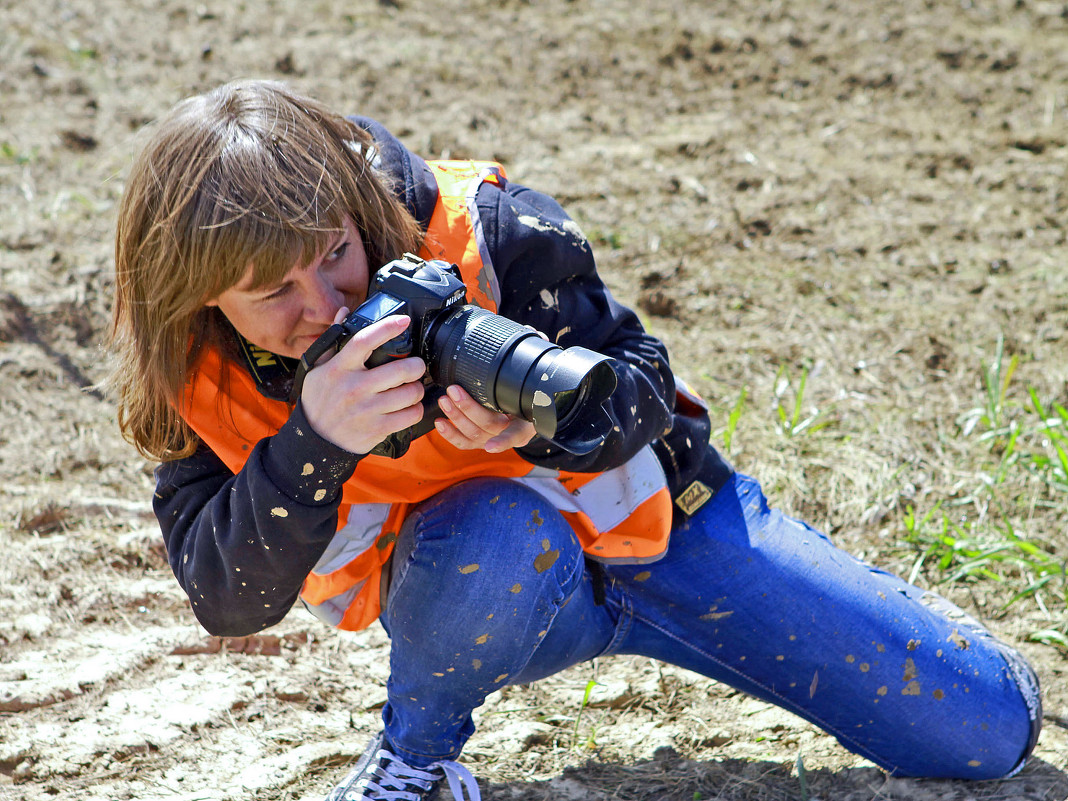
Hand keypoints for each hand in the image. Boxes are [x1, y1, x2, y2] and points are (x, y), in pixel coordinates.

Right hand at [299, 312, 426, 454]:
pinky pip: (410, 415)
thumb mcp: (318, 369)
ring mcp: (366, 410)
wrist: (314, 440)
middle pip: (400, 370)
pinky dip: (416, 409)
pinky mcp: (376, 428)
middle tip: (416, 366)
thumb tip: (344, 312)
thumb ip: (334, 341)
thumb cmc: (319, 400)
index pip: (364, 341)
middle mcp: (354, 388)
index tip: (403, 321)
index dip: (387, 328)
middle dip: (417, 366)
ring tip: (413, 388)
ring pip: (410, 393)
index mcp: (339, 368)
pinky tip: (409, 407)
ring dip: (418, 389)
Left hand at [435, 385, 535, 452]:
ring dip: (456, 417)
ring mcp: (493, 440)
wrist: (523, 414)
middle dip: (468, 408)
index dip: (503, 441)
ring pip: (473, 433)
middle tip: (454, 391)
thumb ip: (515, 388)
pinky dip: (449, 434)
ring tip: (444, 401)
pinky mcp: (480, 443)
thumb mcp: (527, 394)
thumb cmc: (525, 400)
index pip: (515, 434)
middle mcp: (509, 435)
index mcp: (525, 425)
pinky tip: (440, 423)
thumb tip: (506, 369)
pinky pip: (464, 443)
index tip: (490, 446)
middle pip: (488, 426)